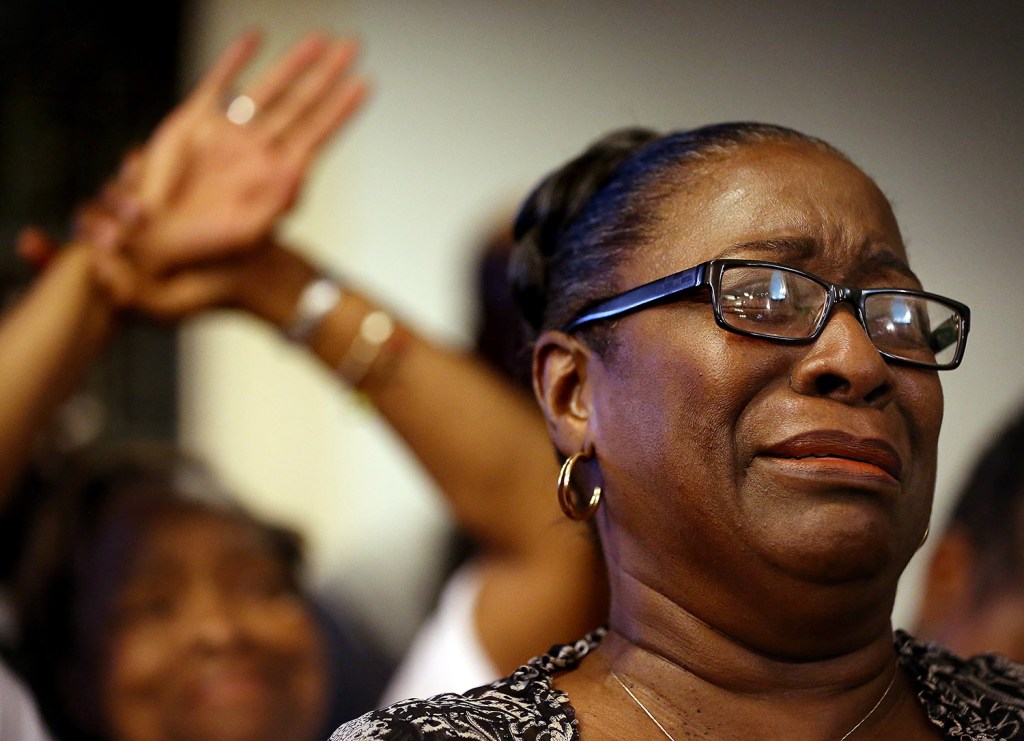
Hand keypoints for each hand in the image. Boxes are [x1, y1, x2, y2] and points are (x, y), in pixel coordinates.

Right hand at [82, 30, 366, 272]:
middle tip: (352, 45)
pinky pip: (218, 83)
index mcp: (278, 173)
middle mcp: (258, 148)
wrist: (164, 247)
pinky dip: (233, 59)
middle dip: (326, 73)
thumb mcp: (251, 232)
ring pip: (268, 89)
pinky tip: (253, 37)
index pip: (318, 132)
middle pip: (300, 102)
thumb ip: (274, 203)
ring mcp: (228, 134)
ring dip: (292, 62)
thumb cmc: (210, 247)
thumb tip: (297, 177)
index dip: (341, 109)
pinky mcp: (193, 123)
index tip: (365, 84)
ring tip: (318, 39)